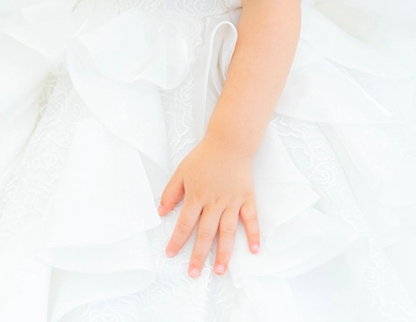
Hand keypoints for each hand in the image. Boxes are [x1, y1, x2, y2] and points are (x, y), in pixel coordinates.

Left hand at [158, 135, 260, 276]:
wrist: (229, 142)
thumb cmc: (204, 157)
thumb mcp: (182, 171)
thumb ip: (171, 192)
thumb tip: (161, 212)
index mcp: (197, 196)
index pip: (184, 224)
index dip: (177, 240)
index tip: (171, 254)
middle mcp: (214, 202)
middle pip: (205, 233)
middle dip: (198, 255)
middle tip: (194, 273)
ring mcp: (232, 201)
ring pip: (227, 231)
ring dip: (223, 252)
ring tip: (220, 270)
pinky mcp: (247, 197)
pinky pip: (251, 219)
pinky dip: (254, 234)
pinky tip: (254, 250)